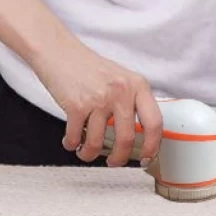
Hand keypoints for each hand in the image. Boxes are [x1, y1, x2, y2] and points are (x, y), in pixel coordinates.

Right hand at [31, 40, 162, 167]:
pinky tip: (72, 141)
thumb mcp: (122, 79)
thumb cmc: (91, 68)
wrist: (61, 54)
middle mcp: (121, 91)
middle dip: (119, 158)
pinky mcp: (76, 105)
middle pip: (126, 139)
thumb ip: (133, 101)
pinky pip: (75, 138)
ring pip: (97, 143)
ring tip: (86, 151)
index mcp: (137, 85)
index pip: (154, 121)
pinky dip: (72, 144)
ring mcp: (99, 98)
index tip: (147, 157)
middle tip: (114, 161)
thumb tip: (143, 134)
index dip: (153, 145)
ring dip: (89, 154)